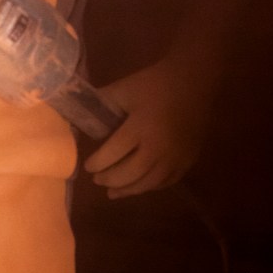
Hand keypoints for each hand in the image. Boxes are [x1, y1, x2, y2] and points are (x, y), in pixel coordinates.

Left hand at [84, 58, 209, 199]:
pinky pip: (166, 182)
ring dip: (128, 189)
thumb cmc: (155, 83)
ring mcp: (175, 158)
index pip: (112, 154)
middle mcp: (158, 148)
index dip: (96, 163)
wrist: (193, 80)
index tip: (87, 166)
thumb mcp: (125, 87)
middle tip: (97, 180)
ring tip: (113, 191)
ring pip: (148, 183)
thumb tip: (80, 111)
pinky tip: (140, 185)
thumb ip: (102, 101)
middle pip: (129, 174)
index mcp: (139, 128)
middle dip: (110, 179)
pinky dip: (149, 186)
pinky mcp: (188, 160)